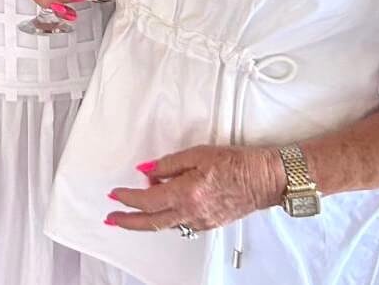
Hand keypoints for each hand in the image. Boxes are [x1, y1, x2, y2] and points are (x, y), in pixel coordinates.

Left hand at [104, 145, 284, 232]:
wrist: (266, 179)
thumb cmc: (238, 163)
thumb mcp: (198, 154)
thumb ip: (168, 165)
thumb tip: (146, 171)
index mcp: (187, 193)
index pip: (147, 200)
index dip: (127, 198)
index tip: (115, 194)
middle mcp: (192, 212)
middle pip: (151, 222)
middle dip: (127, 221)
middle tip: (112, 218)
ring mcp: (201, 221)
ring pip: (165, 225)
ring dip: (146, 219)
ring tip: (133, 209)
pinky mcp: (209, 223)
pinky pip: (180, 223)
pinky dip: (166, 216)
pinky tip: (163, 207)